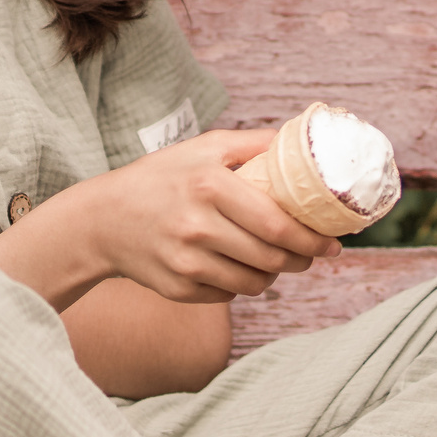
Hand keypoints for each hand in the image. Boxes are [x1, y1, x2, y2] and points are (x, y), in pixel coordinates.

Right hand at [21, 130, 340, 303]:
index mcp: (209, 186)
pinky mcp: (179, 288)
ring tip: (280, 259)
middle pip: (272, 258)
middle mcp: (197, 227)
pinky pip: (229, 293)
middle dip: (302, 260)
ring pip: (255, 281)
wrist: (102, 220)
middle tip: (315, 254)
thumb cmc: (160, 178)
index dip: (313, 240)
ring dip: (276, 274)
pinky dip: (243, 283)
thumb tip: (303, 143)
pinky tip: (241, 266)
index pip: (277, 224)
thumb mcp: (202, 149)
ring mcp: (187, 262)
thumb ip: (252, 144)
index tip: (334, 244)